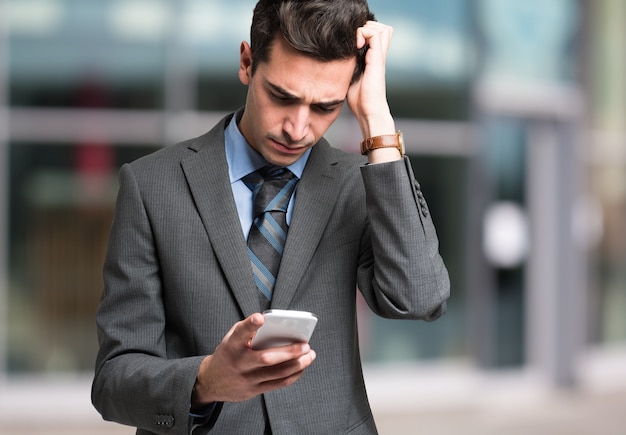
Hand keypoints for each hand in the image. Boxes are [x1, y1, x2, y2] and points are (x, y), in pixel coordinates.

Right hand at [191, 313, 315, 407]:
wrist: (210, 381)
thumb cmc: (227, 353)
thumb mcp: (231, 338)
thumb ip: (249, 330)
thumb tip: (276, 326)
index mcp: (231, 346)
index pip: (240, 333)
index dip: (250, 325)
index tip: (260, 318)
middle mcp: (239, 363)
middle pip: (266, 358)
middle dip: (289, 352)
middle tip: (306, 345)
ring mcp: (246, 379)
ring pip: (276, 373)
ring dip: (297, 364)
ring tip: (310, 355)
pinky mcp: (253, 391)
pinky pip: (277, 384)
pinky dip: (293, 375)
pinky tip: (301, 367)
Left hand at [347, 21, 395, 140]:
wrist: (368, 111)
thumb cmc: (359, 99)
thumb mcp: (349, 77)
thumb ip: (347, 66)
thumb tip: (331, 58)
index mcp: (372, 58)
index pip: (375, 34)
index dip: (364, 32)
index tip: (351, 43)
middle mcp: (378, 55)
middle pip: (382, 28)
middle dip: (367, 28)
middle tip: (355, 40)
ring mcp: (379, 56)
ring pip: (382, 28)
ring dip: (367, 29)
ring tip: (357, 42)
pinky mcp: (377, 59)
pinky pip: (375, 35)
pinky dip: (364, 34)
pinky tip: (356, 46)